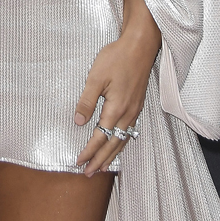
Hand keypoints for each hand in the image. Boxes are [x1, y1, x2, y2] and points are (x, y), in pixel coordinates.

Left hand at [74, 0, 160, 175]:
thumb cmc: (116, 58)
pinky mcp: (137, 105)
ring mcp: (134, 111)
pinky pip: (129, 132)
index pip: (100, 138)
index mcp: (116, 109)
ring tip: (102, 166)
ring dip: (111, 155)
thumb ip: (87, 100)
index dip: (89, 152)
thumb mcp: (96, 77)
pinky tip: (116, 144)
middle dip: (100, 160)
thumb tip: (79, 122)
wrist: (140, 47)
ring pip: (123, 141)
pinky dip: (121, 144)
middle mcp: (127, 115)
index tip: (79, 162)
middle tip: (88, 173)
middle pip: (113, 145)